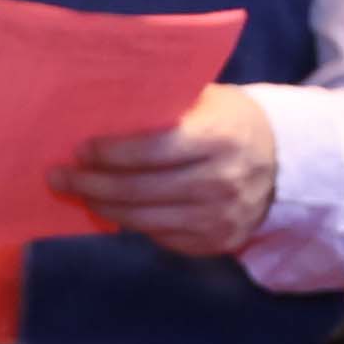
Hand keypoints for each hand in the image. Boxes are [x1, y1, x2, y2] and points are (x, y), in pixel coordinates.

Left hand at [56, 90, 282, 260]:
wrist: (284, 163)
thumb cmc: (230, 122)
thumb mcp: (207, 101)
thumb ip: (164, 105)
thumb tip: (100, 109)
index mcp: (219, 138)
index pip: (152, 150)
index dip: (110, 153)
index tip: (79, 149)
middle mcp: (221, 181)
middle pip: (140, 190)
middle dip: (92, 184)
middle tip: (59, 177)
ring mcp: (220, 217)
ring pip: (144, 220)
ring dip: (103, 207)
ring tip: (79, 194)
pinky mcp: (216, 242)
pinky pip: (161, 237)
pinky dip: (132, 224)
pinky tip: (112, 210)